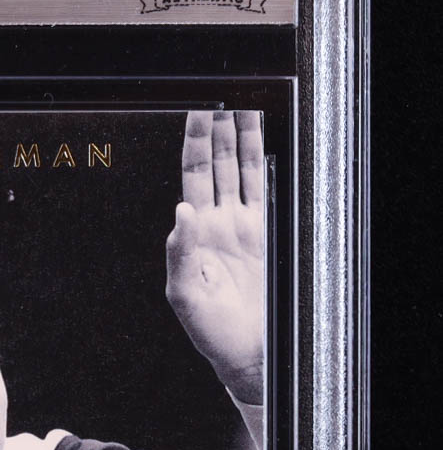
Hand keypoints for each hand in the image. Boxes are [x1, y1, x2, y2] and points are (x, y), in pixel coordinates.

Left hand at [166, 110, 264, 404]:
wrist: (246, 353)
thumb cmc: (211, 331)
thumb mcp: (185, 294)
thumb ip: (180, 252)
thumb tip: (182, 212)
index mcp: (193, 233)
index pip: (192, 176)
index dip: (193, 144)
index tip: (196, 113)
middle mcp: (218, 224)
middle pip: (217, 164)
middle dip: (217, 130)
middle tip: (219, 96)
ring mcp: (244, 227)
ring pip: (243, 171)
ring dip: (243, 139)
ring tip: (245, 106)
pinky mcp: (267, 236)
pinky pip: (266, 191)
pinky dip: (267, 164)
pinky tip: (267, 141)